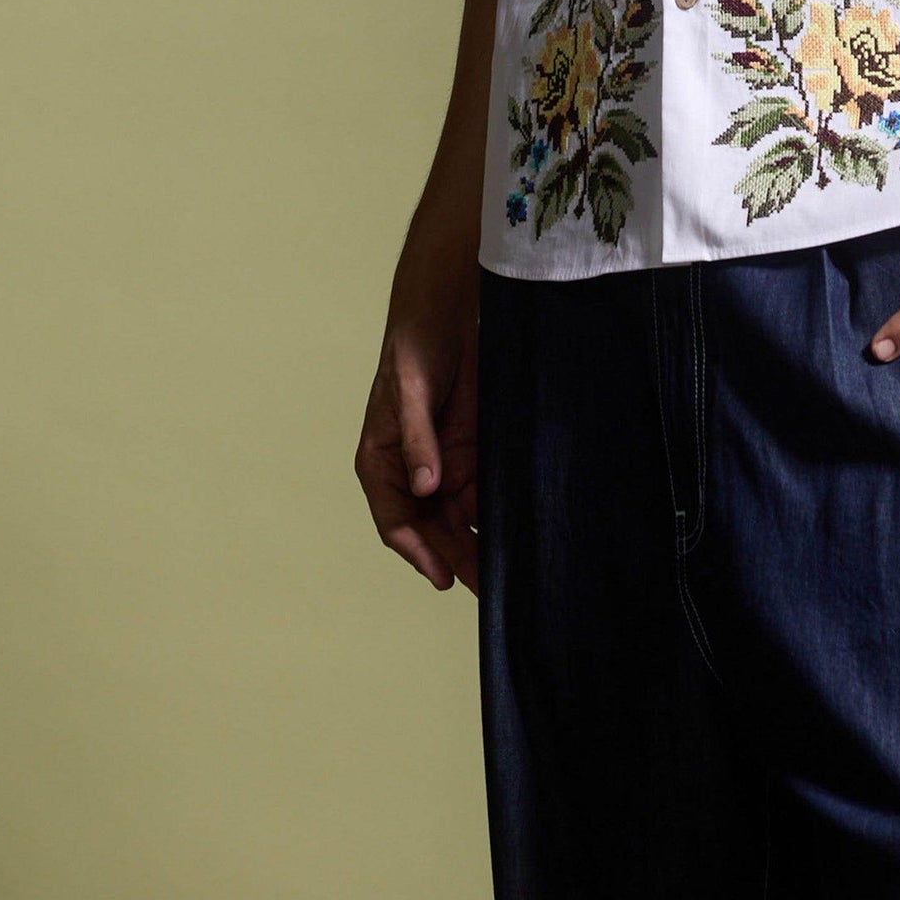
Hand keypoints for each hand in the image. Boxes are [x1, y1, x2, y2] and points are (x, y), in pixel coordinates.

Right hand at [354, 277, 480, 593]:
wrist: (448, 310)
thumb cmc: (415, 346)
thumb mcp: (411, 390)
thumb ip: (417, 439)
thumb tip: (425, 487)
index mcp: (381, 463)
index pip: (396, 521)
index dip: (418, 552)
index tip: (443, 577)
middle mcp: (412, 473)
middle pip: (432, 529)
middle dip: (456, 559)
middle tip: (486, 589)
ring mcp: (443, 464)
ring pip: (460, 519)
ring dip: (479, 546)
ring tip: (507, 575)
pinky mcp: (473, 451)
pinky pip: (484, 492)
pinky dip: (497, 514)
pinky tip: (518, 532)